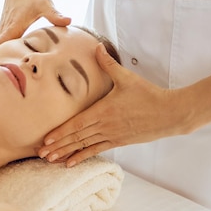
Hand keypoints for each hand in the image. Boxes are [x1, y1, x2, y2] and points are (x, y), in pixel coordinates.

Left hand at [38, 43, 182, 165]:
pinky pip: (96, 150)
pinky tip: (70, 163)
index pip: (77, 124)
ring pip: (84, 146)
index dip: (60, 132)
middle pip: (76, 137)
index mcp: (103, 110)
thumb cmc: (148, 94)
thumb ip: (108, 63)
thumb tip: (97, 46)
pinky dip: (82, 157)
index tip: (46, 139)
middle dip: (57, 146)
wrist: (170, 113)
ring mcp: (112, 135)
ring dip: (66, 153)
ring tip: (49, 159)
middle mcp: (105, 125)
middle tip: (40, 152)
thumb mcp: (127, 77)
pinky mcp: (119, 141)